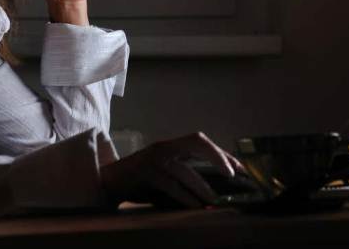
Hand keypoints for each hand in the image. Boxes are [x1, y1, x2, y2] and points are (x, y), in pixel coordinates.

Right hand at [101, 132, 245, 207]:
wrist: (108, 182)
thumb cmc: (141, 180)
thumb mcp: (165, 171)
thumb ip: (185, 171)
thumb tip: (217, 185)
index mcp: (171, 145)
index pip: (201, 141)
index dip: (221, 153)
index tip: (240, 168)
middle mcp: (164, 147)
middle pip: (197, 142)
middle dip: (218, 156)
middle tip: (233, 174)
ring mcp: (153, 159)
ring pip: (184, 170)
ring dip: (202, 186)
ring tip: (215, 200)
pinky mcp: (144, 174)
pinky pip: (170, 186)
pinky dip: (185, 197)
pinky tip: (196, 206)